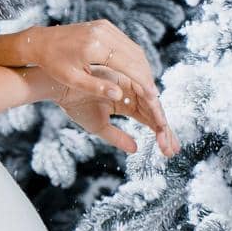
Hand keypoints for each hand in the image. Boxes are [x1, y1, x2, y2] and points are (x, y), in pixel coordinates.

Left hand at [27, 20, 168, 117]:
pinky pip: (125, 42)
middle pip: (135, 55)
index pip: (128, 65)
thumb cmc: (52, 63)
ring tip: (146, 85)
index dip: (143, 81)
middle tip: (153, 93)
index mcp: (94, 47)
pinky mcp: (104, 25)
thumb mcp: (71, 79)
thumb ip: (95, 87)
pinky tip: (135, 71)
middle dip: (146, 75)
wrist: (39, 41)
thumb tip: (119, 95)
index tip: (152, 96)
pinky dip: (133, 57)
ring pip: (133, 48)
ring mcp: (104, 26)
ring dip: (142, 66)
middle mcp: (102, 33)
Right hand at [47, 64, 179, 157]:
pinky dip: (152, 108)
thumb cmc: (74, 104)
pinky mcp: (127, 78)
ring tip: (166, 141)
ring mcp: (131, 85)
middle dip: (165, 133)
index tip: (168, 152)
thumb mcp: (99, 126)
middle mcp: (133, 94)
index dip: (160, 135)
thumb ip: (117, 137)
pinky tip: (159, 123)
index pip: (149, 120)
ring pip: (153, 106)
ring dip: (161, 124)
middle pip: (155, 114)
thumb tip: (136, 149)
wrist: (59, 88)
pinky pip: (144, 94)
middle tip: (172, 151)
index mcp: (127, 104)